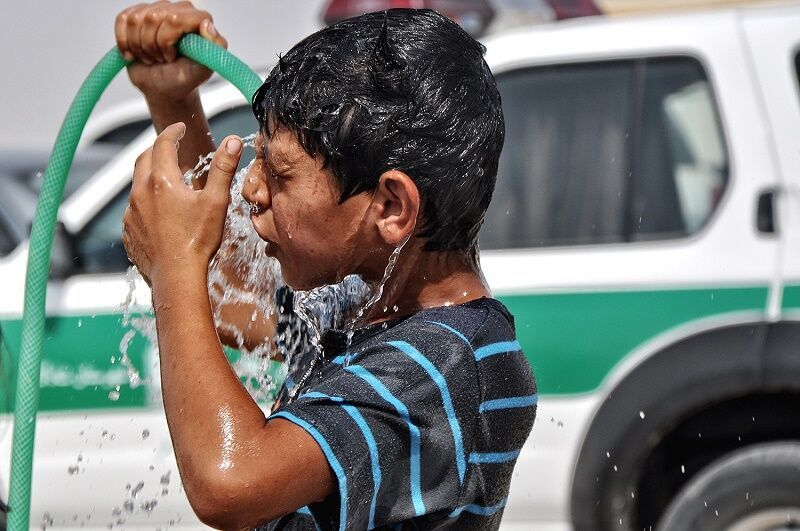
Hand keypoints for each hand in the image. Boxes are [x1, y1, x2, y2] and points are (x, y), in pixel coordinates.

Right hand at [115, 1, 227, 102]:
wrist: (164, 87)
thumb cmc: (184, 78)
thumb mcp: (203, 69)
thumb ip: (214, 48)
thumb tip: (207, 24)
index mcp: (198, 19)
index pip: (175, 19)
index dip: (167, 41)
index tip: (171, 57)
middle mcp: (179, 10)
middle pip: (152, 18)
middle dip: (152, 46)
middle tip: (161, 60)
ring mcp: (158, 9)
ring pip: (135, 20)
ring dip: (139, 46)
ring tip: (152, 57)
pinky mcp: (138, 14)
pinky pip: (122, 20)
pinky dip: (124, 42)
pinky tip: (135, 53)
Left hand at [123, 123, 241, 289]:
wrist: (176, 277)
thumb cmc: (198, 241)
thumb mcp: (216, 201)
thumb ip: (223, 168)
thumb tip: (233, 141)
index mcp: (162, 181)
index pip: (163, 144)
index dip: (173, 132)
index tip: (180, 128)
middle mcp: (140, 192)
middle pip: (144, 159)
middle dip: (158, 149)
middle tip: (171, 148)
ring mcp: (131, 212)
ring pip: (137, 184)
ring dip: (151, 176)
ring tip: (168, 180)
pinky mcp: (129, 230)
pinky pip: (134, 208)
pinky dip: (146, 201)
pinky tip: (159, 210)